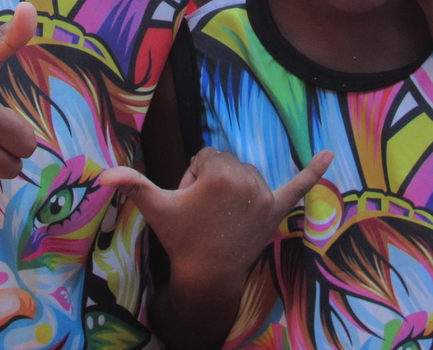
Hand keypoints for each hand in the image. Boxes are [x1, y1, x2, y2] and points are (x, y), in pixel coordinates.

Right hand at [100, 147, 332, 294]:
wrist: (207, 276)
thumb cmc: (181, 240)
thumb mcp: (157, 209)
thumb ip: (133, 185)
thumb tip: (103, 175)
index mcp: (220, 173)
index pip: (204, 156)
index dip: (191, 178)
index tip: (189, 203)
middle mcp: (247, 179)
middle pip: (224, 162)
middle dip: (210, 181)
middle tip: (202, 214)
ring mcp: (264, 195)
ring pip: (244, 172)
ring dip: (231, 187)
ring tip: (220, 216)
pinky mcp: (277, 210)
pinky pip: (298, 186)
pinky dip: (315, 171)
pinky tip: (330, 156)